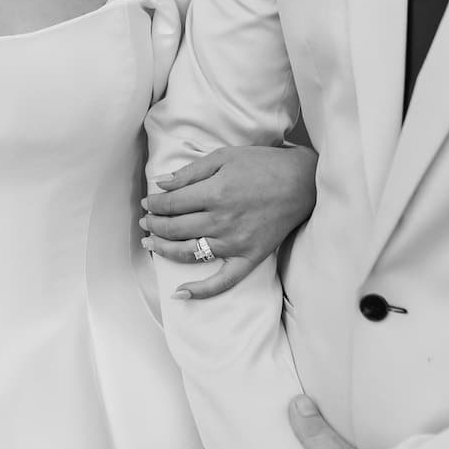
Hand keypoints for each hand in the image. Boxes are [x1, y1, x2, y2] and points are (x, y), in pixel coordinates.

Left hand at [141, 144, 317, 298]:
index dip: (153, 204)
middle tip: (146, 222)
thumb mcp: (224, 156)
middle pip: (174, 229)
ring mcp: (234, 243)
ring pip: (188, 253)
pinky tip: (180, 292)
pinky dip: (200, 290)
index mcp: (214, 193)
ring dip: (163, 251)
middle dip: (153, 225)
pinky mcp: (249, 257)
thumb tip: (160, 184)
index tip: (148, 203)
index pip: (170, 204)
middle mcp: (221, 221)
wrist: (302, 183)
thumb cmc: (262, 165)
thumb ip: (190, 172)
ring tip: (150, 245)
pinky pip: (223, 281)